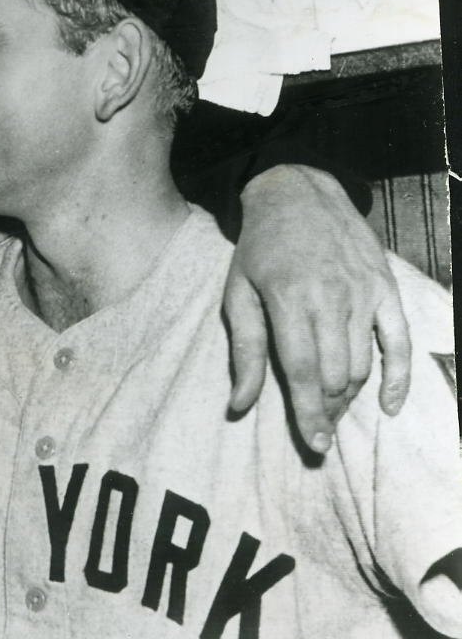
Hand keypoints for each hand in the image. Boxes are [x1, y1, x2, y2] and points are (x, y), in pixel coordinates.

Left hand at [223, 164, 410, 452]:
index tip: (313, 444)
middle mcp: (332, 298)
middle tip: (316, 429)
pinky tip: (387, 405)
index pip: (304, 371)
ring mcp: (364, 293)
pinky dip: (399, 377)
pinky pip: (400, 341)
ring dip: (349, 395)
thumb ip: (245, 352)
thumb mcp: (238, 295)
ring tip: (331, 411)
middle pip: (337, 374)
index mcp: (290, 300)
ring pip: (363, 363)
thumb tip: (239, 406)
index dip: (309, 413)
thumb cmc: (260, 250)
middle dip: (327, 409)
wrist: (298, 194)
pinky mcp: (386, 289)